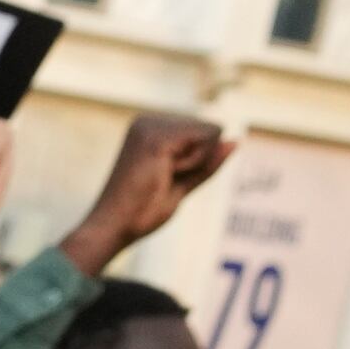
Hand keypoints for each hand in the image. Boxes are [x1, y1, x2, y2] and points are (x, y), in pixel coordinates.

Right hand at [67, 110, 231, 270]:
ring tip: (160, 177)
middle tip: (162, 180)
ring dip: (195, 163)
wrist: (114, 227)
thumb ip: (208, 162)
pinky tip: (163, 174)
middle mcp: (148, 120)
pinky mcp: (156, 136)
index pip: (204, 132)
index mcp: (150, 128)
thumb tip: (236, 140)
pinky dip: (194, 163)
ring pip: (212, 133)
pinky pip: (207, 139)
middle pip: (211, 130)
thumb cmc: (142, 212)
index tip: (163, 178)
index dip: (196, 162)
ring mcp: (151, 125)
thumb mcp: (183, 183)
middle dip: (199, 160)